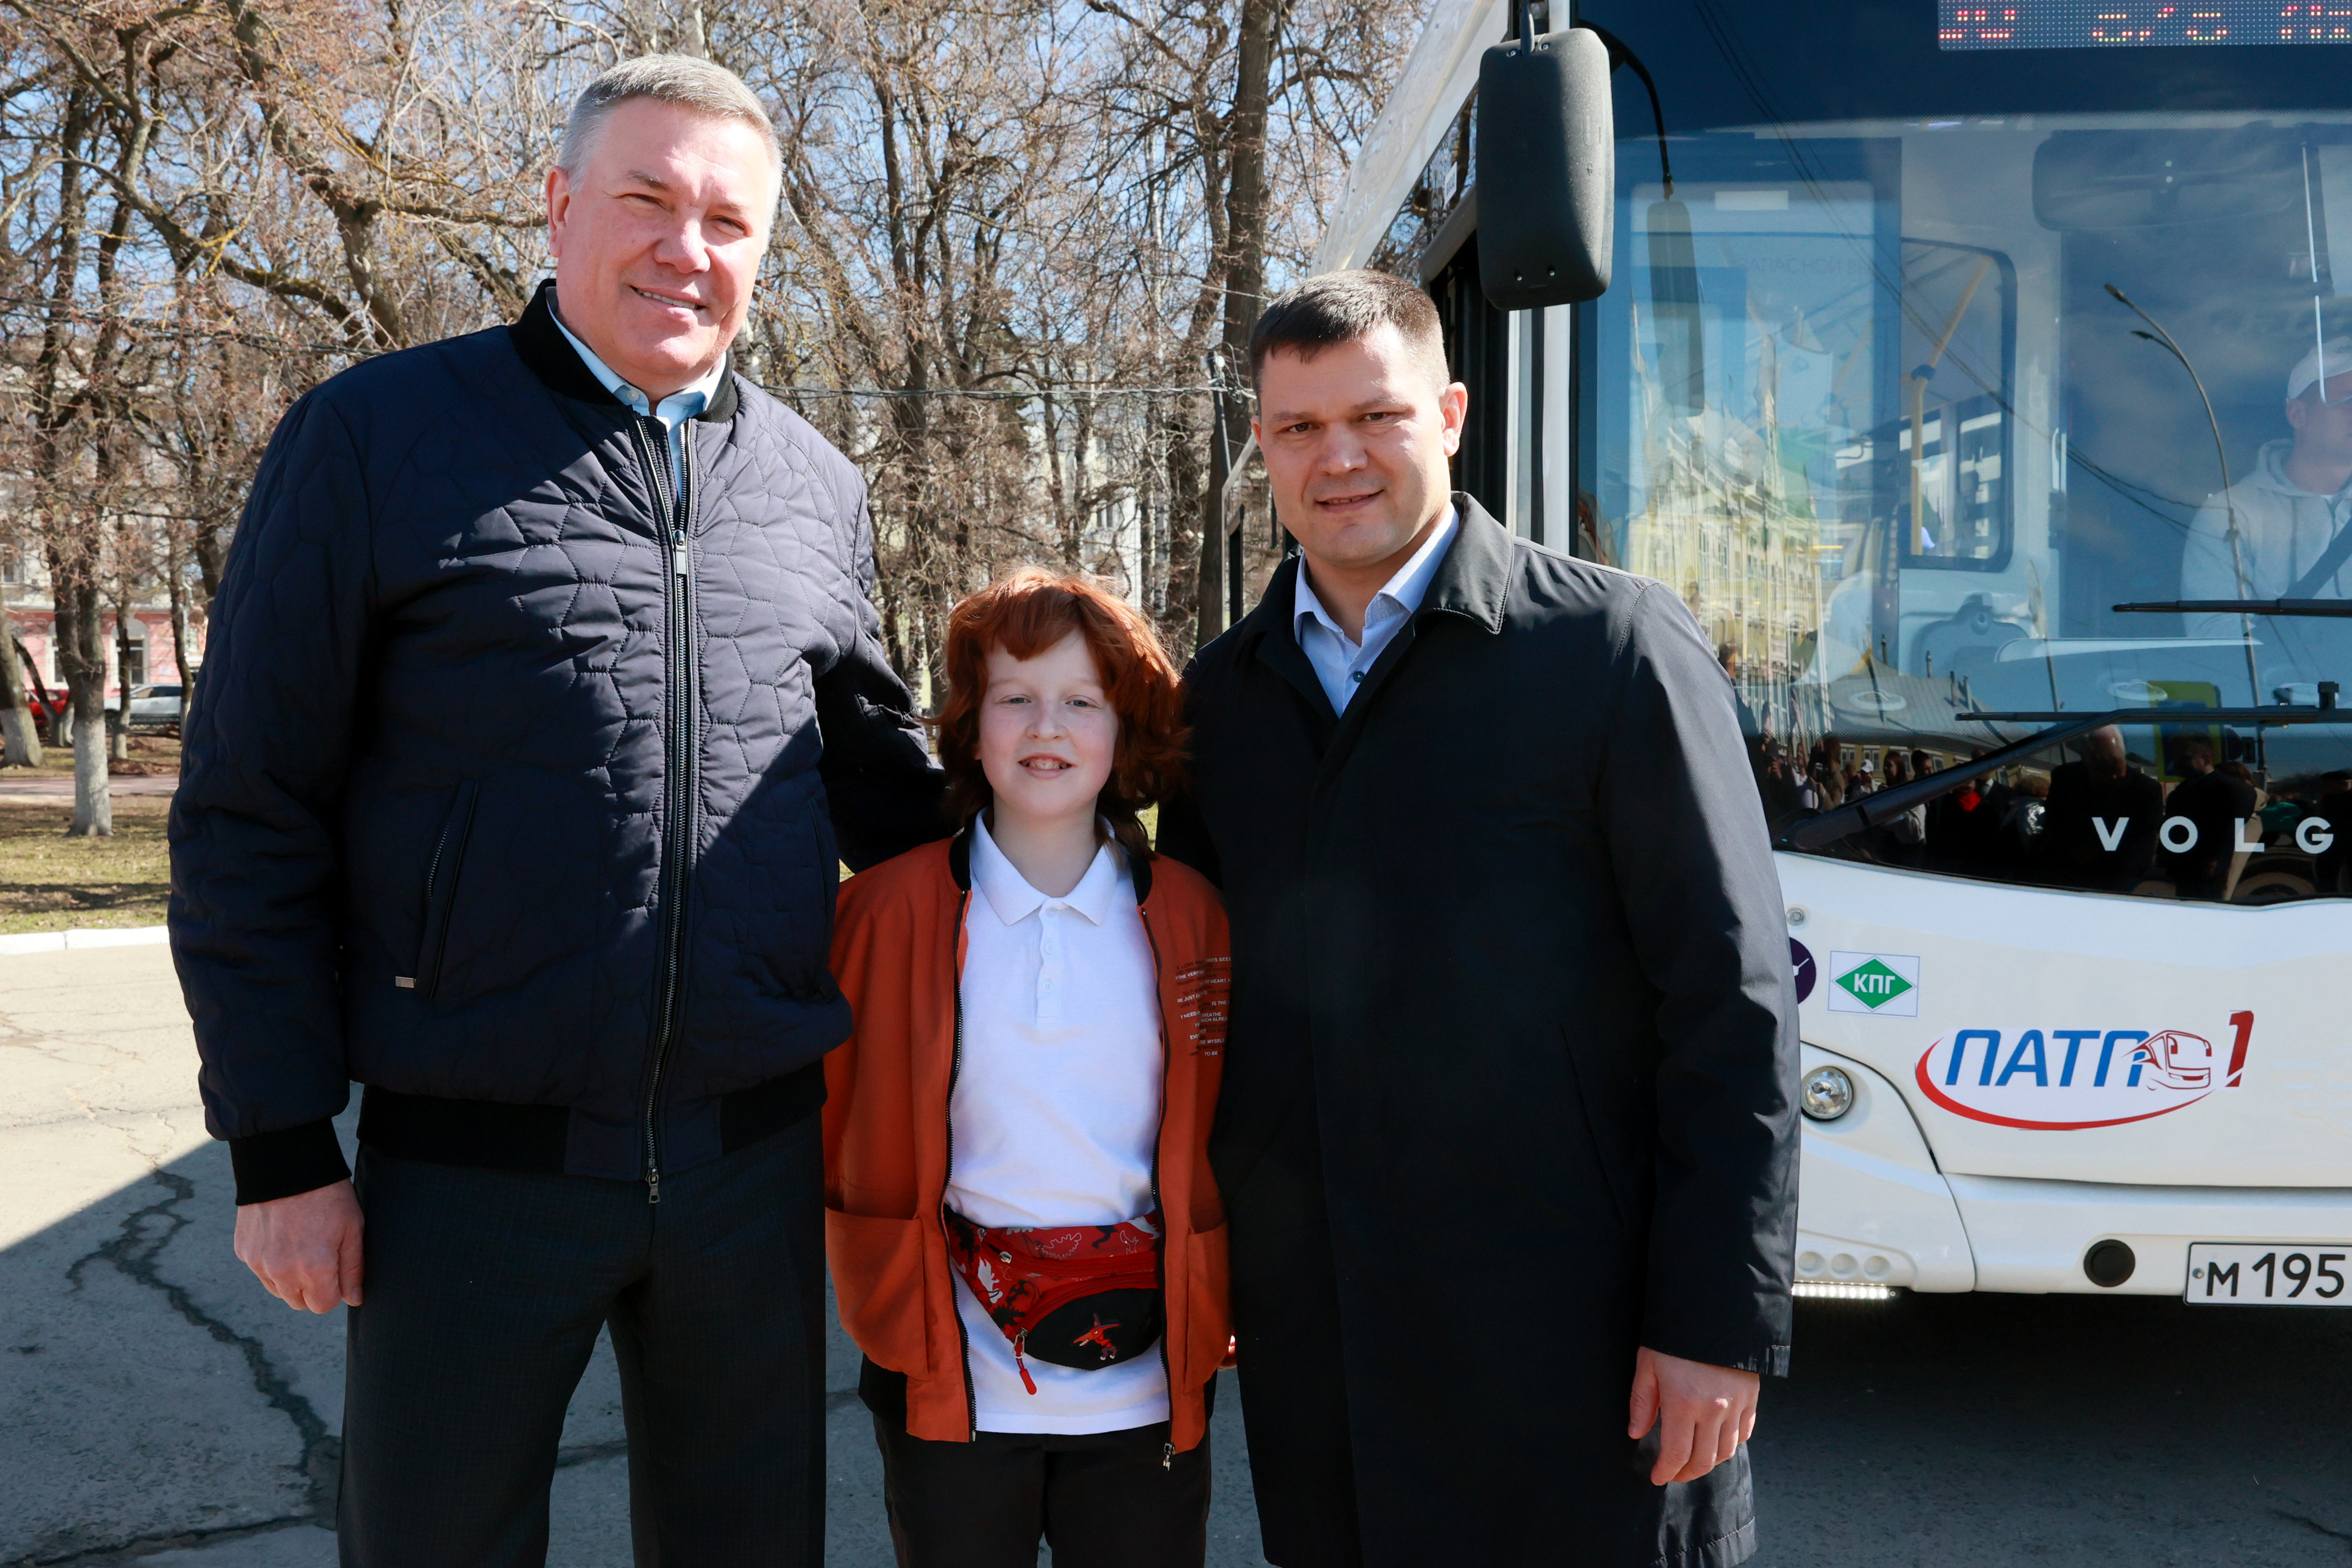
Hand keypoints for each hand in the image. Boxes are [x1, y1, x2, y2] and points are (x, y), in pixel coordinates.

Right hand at [233, 1180, 363, 1312]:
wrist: (287, 1165)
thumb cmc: (327, 1195)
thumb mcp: (352, 1228)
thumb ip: (353, 1269)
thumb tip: (353, 1300)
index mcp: (313, 1268)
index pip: (323, 1306)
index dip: (333, 1291)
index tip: (336, 1270)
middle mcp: (282, 1271)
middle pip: (299, 1302)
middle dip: (312, 1288)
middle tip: (320, 1256)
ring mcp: (259, 1262)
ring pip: (278, 1289)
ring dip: (291, 1278)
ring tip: (302, 1245)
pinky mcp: (244, 1251)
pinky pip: (261, 1271)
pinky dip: (272, 1262)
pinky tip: (283, 1236)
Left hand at [1627, 1345, 1758, 1485]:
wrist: (1713, 1310)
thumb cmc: (1674, 1336)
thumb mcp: (1648, 1364)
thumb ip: (1642, 1401)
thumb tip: (1636, 1433)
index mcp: (1683, 1402)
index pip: (1676, 1454)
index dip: (1666, 1471)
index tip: (1657, 1477)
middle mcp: (1713, 1409)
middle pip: (1703, 1460)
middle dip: (1686, 1473)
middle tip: (1674, 1473)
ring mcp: (1736, 1404)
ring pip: (1726, 1451)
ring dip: (1709, 1462)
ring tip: (1694, 1461)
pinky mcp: (1751, 1396)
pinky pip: (1744, 1432)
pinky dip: (1731, 1443)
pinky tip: (1717, 1442)